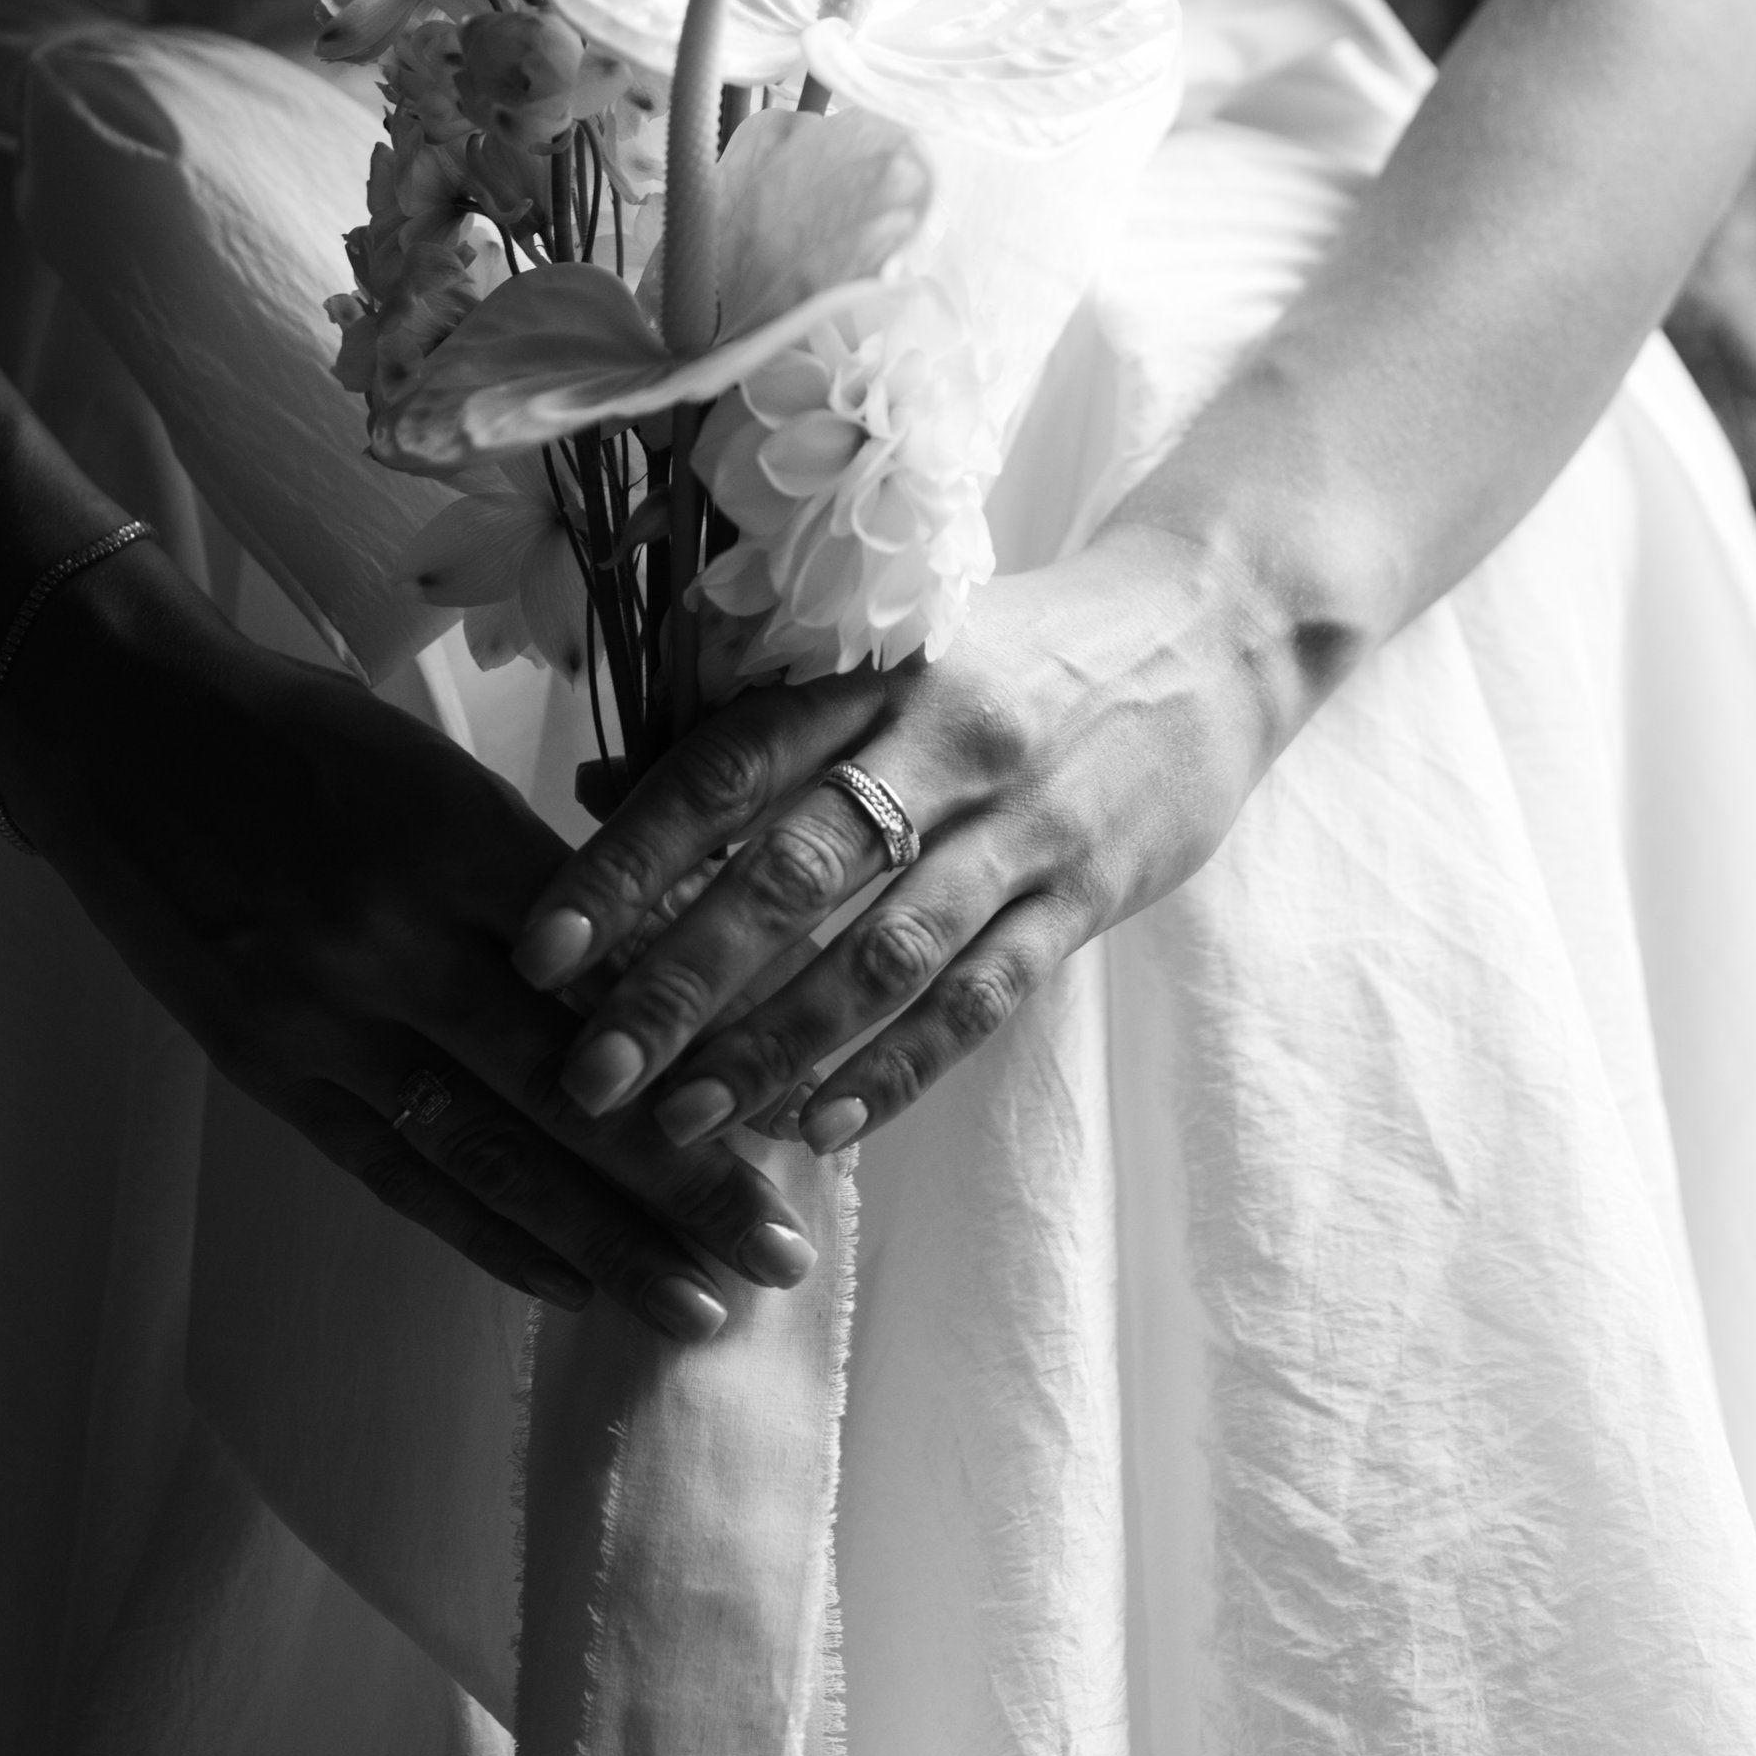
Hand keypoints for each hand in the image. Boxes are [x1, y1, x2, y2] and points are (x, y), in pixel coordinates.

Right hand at [0, 540, 818, 1340]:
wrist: (119, 730)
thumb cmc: (300, 731)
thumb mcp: (438, 767)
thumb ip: (537, 874)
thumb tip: (654, 972)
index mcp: (453, 839)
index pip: (604, 968)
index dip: (701, 1052)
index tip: (796, 1118)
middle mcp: (391, 940)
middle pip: (563, 1084)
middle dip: (679, 1181)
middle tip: (779, 1255)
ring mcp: (320, 1018)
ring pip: (484, 1153)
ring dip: (597, 1242)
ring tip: (693, 1309)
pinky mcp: (266, 1069)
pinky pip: (392, 1171)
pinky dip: (483, 1236)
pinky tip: (564, 1287)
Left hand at [506, 521, 1283, 1154]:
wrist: (1213, 632)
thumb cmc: (1015, 650)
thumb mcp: (884, 655)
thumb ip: (750, 725)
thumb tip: (600, 788)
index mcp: (870, 672)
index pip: (726, 768)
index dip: (627, 861)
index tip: (542, 949)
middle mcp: (943, 741)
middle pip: (794, 870)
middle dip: (681, 981)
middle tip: (590, 1072)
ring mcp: (1024, 823)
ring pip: (886, 951)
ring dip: (778, 1045)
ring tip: (685, 1122)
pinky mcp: (1090, 891)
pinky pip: (985, 994)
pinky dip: (900, 1066)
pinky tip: (824, 1123)